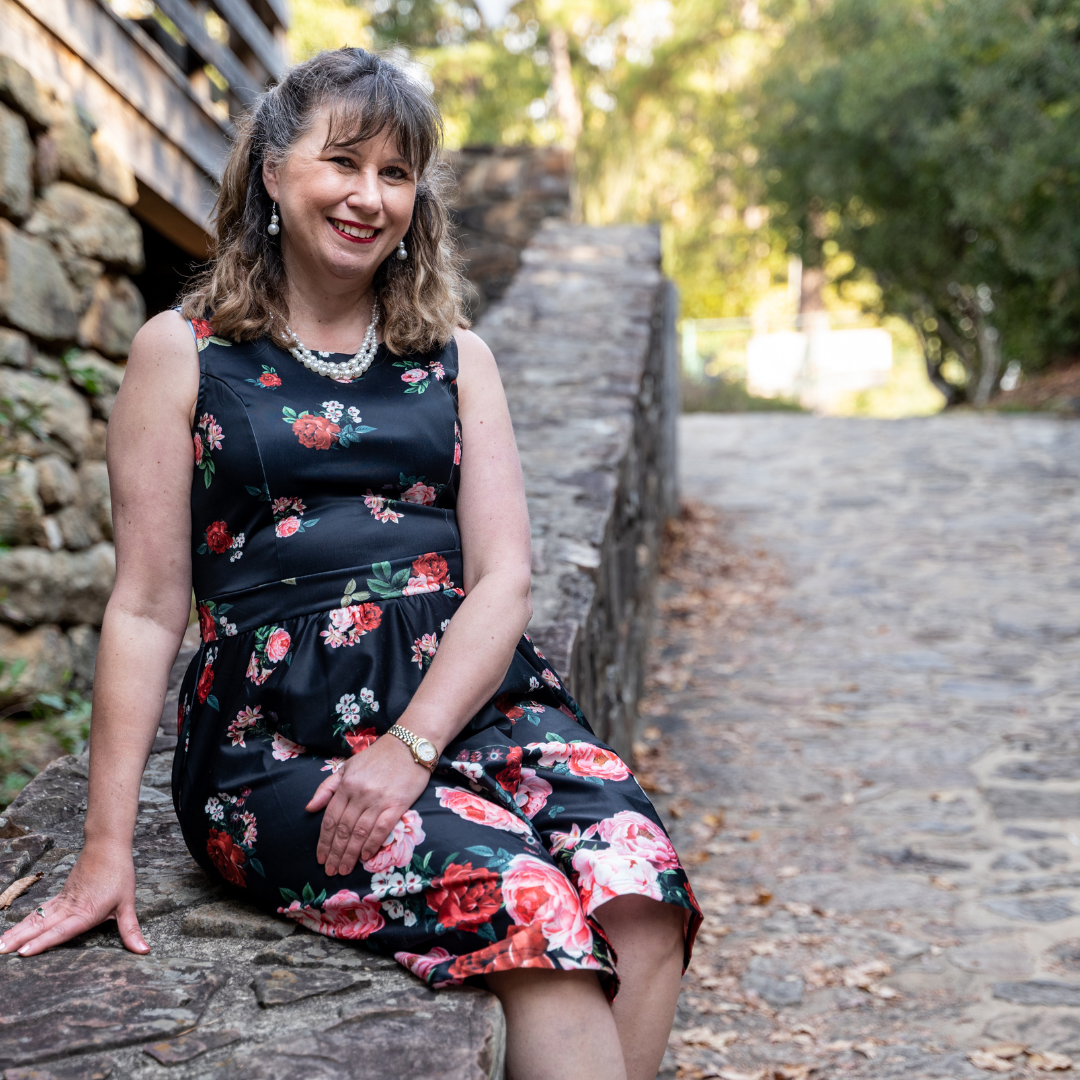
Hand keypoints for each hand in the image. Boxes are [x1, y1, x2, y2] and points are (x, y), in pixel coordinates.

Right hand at [0, 841, 147, 957]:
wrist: (107, 846)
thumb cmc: (119, 875)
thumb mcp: (128, 904)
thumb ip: (131, 930)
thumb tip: (143, 950)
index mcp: (86, 912)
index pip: (62, 931)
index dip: (43, 942)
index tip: (23, 952)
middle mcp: (70, 908)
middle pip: (41, 926)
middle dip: (19, 940)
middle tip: (0, 952)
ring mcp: (63, 901)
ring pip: (36, 918)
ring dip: (17, 931)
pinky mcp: (61, 896)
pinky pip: (40, 911)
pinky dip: (25, 921)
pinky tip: (14, 930)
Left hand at [306, 734, 430, 876]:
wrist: (410, 745)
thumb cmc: (378, 756)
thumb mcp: (348, 766)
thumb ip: (327, 787)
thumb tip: (310, 808)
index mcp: (346, 785)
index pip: (330, 819)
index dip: (324, 841)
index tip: (321, 858)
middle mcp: (360, 794)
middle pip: (343, 830)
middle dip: (335, 853)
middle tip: (331, 871)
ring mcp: (379, 800)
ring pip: (359, 833)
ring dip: (350, 854)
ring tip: (344, 869)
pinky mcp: (398, 804)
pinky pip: (382, 829)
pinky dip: (372, 844)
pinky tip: (366, 856)